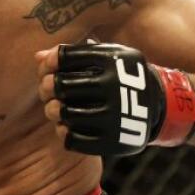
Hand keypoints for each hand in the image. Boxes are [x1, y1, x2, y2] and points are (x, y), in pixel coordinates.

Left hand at [37, 39, 194, 155]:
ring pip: (66, 113)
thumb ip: (72, 53)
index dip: (51, 62)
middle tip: (47, 89)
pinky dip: (64, 133)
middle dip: (47, 87)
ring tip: (55, 109)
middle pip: (61, 86)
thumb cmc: (118, 74)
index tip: (49, 67)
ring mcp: (117, 116)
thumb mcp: (104, 56)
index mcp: (113, 60)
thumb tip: (38, 57)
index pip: (66, 57)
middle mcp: (116, 87)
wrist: (157, 104)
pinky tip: (65, 126)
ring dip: (52, 110)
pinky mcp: (115, 141)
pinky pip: (75, 140)